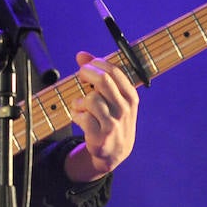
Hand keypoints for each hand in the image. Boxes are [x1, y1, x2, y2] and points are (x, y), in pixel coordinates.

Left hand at [66, 51, 139, 179]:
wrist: (114, 151)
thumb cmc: (112, 118)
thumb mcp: (112, 97)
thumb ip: (98, 74)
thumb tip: (81, 55)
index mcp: (130, 97)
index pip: (114, 72)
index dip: (97, 64)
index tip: (87, 66)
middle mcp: (124, 109)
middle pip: (103, 81)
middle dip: (87, 73)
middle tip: (80, 76)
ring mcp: (113, 124)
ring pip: (91, 99)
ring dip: (80, 101)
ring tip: (81, 107)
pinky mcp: (100, 136)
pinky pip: (82, 117)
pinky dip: (76, 115)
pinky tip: (79, 118)